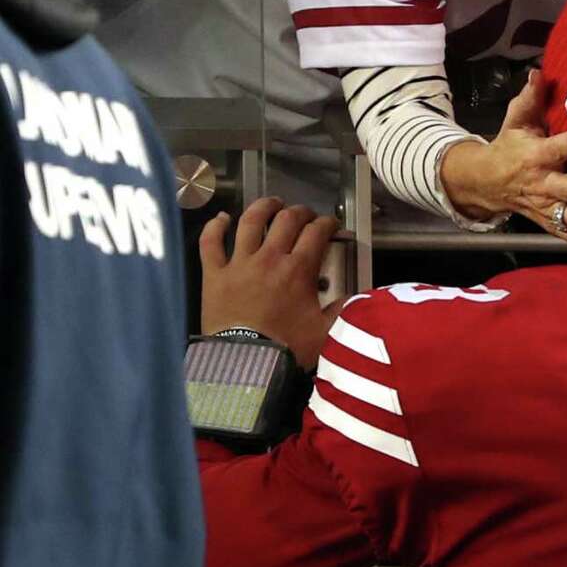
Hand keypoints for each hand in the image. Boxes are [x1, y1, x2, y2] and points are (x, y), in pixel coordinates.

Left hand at [200, 199, 342, 368]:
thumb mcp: (325, 332)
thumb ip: (342, 311)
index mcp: (298, 270)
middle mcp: (269, 258)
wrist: (246, 363)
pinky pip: (211, 242)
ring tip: (272, 203)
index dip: (327, 224)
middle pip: (287, 220)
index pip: (317, 233)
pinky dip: (215, 227)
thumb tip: (356, 298)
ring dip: (263, 207)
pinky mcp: (214, 274)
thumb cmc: (286, 348)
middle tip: (305, 215)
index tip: (331, 226)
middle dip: (300, 212)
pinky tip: (222, 218)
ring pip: (250, 221)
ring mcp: (239, 263)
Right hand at [439, 71, 566, 249]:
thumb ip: (531, 99)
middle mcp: (541, 184)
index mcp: (535, 156)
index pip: (556, 147)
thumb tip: (539, 72)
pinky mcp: (549, 223)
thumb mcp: (516, 121)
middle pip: (566, 190)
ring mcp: (545, 207)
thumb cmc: (509, 147)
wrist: (486, 182)